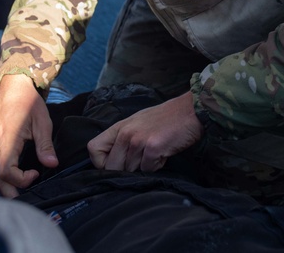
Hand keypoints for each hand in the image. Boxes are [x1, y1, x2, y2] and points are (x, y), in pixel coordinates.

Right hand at [0, 74, 57, 197]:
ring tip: (26, 190)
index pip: (7, 173)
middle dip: (12, 193)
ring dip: (8, 187)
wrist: (12, 87)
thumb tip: (52, 164)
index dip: (22, 180)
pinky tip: (19, 178)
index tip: (37, 173)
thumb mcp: (42, 121)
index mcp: (6, 142)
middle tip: (30, 196)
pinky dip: (6, 177)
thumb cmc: (28, 102)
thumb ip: (45, 144)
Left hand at [87, 92, 202, 172]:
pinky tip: (163, 154)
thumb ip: (124, 138)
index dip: (101, 163)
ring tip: (154, 153)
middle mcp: (125, 133)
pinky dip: (157, 166)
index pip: (93, 149)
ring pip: (131, 170)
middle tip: (140, 162)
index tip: (115, 164)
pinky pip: (148, 170)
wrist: (190, 111)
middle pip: (111, 166)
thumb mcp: (138, 122)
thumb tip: (113, 161)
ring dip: (144, 167)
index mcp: (119, 127)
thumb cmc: (165, 118)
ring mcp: (138, 140)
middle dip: (124, 171)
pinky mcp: (153, 148)